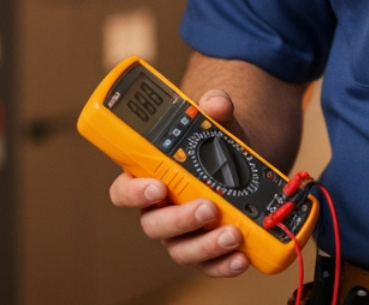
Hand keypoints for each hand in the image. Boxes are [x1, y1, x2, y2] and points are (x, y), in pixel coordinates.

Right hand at [107, 89, 254, 277]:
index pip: (124, 190)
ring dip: (205, 245)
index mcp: (149, 177)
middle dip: (180, 219)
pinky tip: (241, 256)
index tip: (156, 187)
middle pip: (154, 224)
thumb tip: (217, 103)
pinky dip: (224, 265)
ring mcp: (182, 233)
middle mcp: (160, 210)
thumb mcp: (216, 122)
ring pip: (181, 249)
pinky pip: (208, 265)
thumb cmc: (215, 144)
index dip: (133, 193)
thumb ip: (213, 108)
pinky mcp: (206, 250)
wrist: (245, 164)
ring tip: (232, 233)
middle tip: (208, 206)